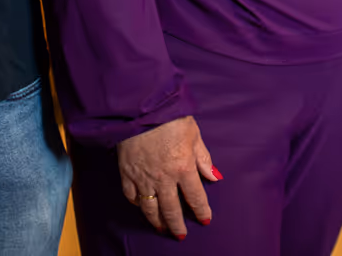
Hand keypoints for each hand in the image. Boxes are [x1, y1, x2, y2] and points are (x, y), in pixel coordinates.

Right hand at [117, 115, 219, 237]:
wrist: (139, 107)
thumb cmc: (170, 116)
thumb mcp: (193, 133)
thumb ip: (203, 157)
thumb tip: (214, 176)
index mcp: (183, 167)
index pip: (196, 197)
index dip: (201, 210)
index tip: (205, 220)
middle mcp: (164, 178)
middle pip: (171, 209)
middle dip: (177, 225)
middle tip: (180, 235)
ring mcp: (143, 178)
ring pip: (150, 207)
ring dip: (157, 220)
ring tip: (161, 227)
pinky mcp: (126, 173)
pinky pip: (131, 195)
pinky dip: (137, 203)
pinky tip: (141, 205)